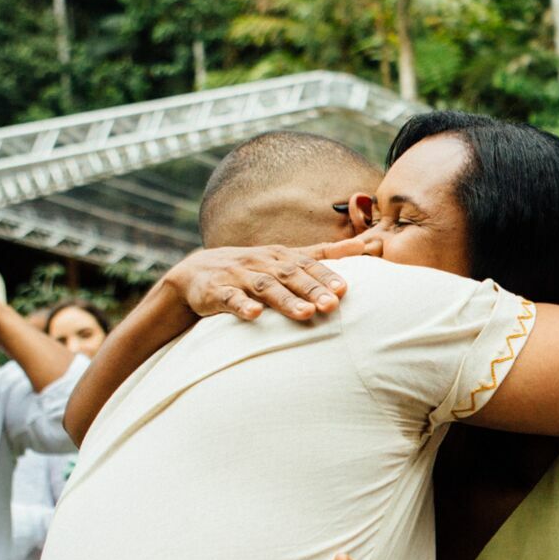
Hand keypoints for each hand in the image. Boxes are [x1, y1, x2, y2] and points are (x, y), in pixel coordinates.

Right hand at [159, 234, 379, 324]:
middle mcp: (263, 263)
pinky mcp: (216, 291)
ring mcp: (239, 276)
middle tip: (333, 304)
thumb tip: (362, 244)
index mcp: (282, 256)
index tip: (345, 288)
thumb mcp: (286, 258)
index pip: (308, 264)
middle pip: (291, 275)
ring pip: (265, 287)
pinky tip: (253, 315)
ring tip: (305, 313)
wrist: (196, 273)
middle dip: (313, 289)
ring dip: (285, 300)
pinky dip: (242, 306)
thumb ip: (322, 254)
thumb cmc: (253, 268)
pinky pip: (230, 298)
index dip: (326, 275)